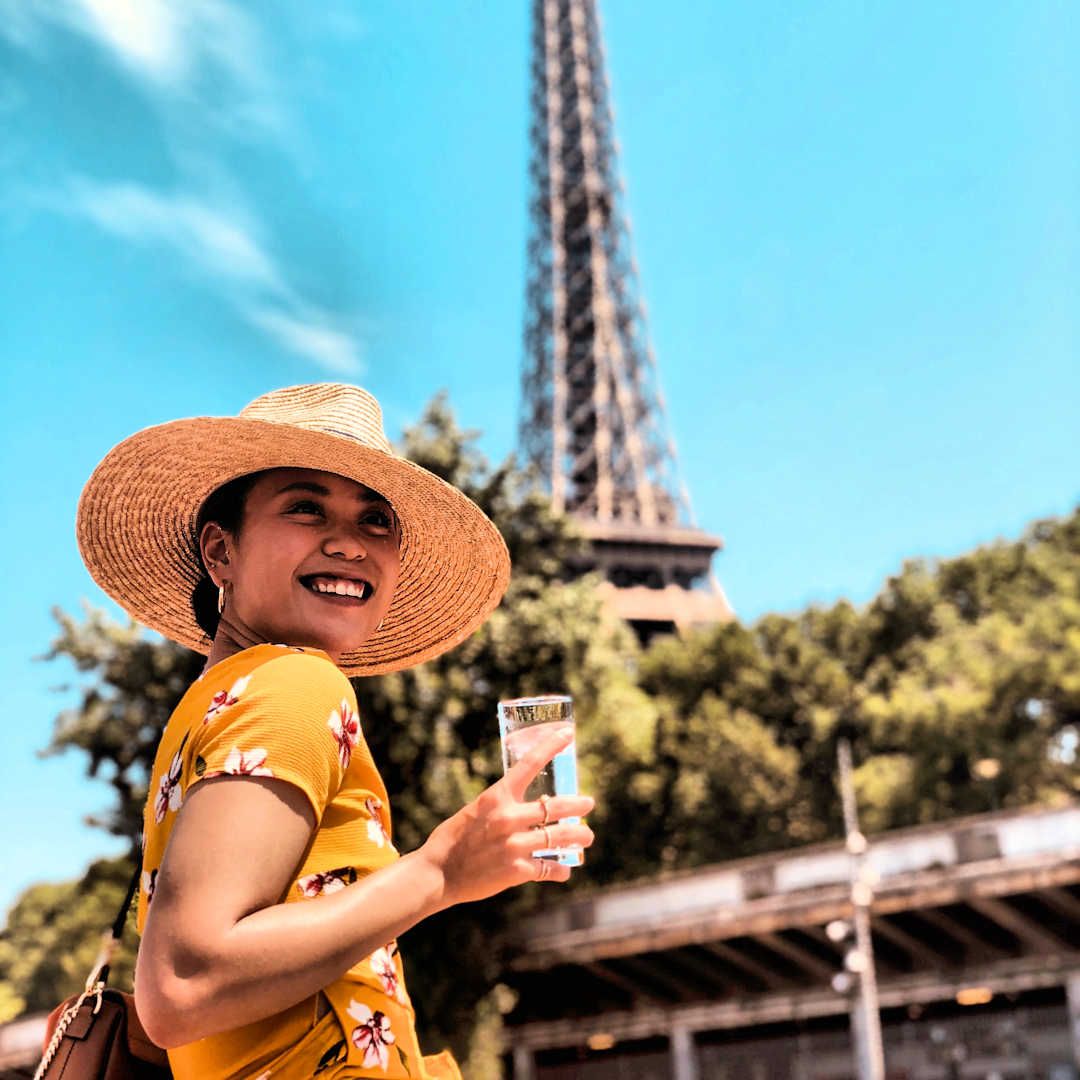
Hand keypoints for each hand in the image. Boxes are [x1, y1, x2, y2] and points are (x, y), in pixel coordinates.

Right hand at [417, 725, 594, 906]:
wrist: (438, 873)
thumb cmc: (456, 838)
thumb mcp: (477, 810)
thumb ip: (503, 807)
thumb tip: (532, 807)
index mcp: (497, 796)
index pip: (530, 763)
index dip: (551, 745)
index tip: (568, 733)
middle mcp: (508, 817)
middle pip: (556, 806)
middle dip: (578, 805)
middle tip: (588, 803)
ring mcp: (514, 845)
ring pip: (559, 838)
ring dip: (578, 836)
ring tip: (587, 836)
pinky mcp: (516, 871)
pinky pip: (547, 868)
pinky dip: (559, 870)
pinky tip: (564, 871)